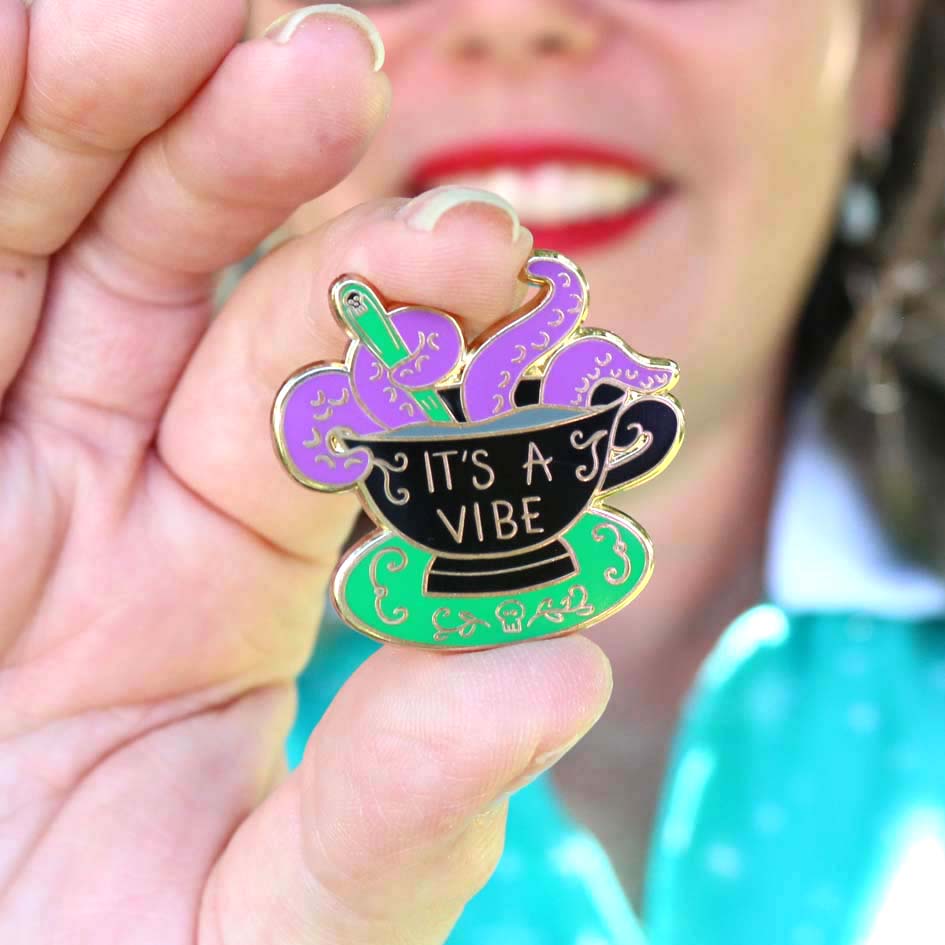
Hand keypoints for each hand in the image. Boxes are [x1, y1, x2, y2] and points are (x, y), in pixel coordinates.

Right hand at [0, 2, 612, 941]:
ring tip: (166, 14)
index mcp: (208, 572)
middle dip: (235, 163)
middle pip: (164, 276)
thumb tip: (563, 674)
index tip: (477, 242)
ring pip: (29, 245)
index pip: (304, 393)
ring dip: (88, 124)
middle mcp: (93, 491)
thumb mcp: (271, 921)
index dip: (381, 311)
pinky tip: (7, 62)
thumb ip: (403, 812)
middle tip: (328, 62)